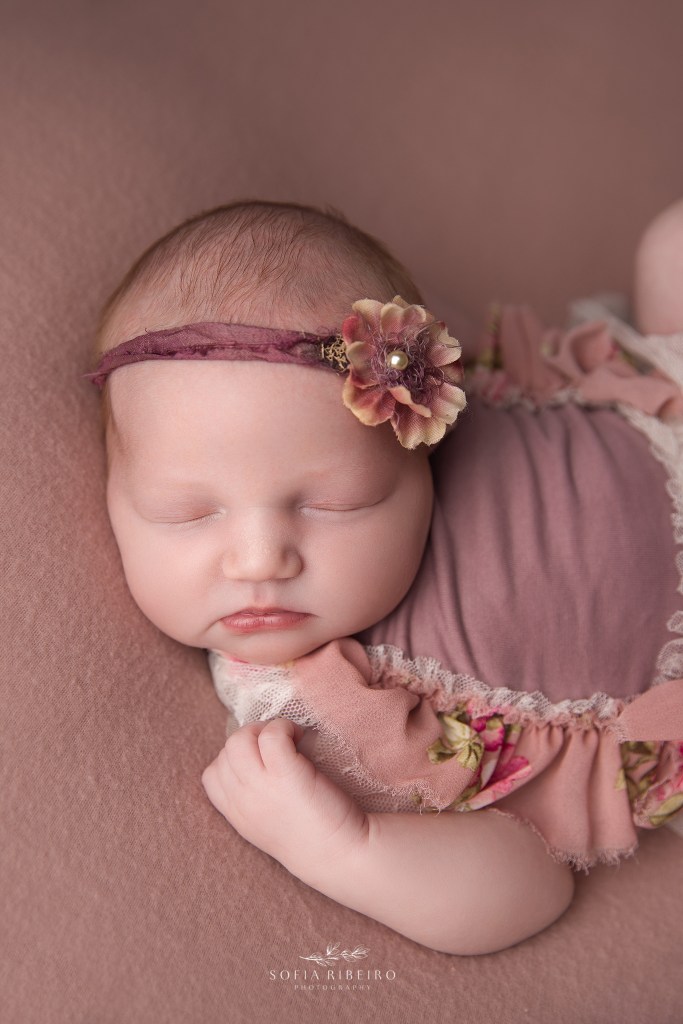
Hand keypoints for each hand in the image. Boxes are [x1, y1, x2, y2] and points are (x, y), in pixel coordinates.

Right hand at [201, 718, 368, 873]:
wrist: (343, 856)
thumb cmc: (315, 835)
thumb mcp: (270, 823)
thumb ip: (256, 798)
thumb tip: (259, 756)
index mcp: (237, 815)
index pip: (212, 775)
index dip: (235, 759)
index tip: (262, 759)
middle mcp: (242, 801)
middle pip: (226, 751)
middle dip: (252, 738)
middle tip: (280, 745)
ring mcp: (260, 787)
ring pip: (239, 739)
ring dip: (265, 729)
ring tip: (290, 739)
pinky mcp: (285, 774)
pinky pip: (271, 734)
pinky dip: (285, 727)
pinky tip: (302, 737)